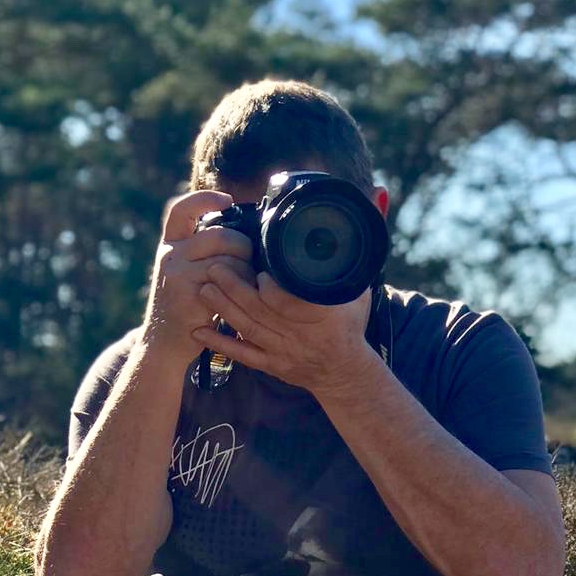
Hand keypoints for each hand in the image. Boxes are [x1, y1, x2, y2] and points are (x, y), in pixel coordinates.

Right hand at [141, 190, 256, 363]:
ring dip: (246, 272)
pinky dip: (242, 288)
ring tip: (246, 286)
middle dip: (243, 247)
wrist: (164, 344)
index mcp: (169, 245)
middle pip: (220, 235)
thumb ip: (202, 251)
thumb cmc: (184, 308)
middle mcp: (169, 256)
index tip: (227, 200)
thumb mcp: (184, 273)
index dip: (204, 199)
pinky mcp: (189, 293)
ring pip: (228, 258)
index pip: (181, 209)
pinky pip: (228, 280)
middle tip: (250, 263)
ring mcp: (177, 274)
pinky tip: (242, 298)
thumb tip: (242, 229)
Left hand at [192, 265, 377, 394]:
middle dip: (234, 290)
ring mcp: (281, 351)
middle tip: (214, 268)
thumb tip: (374, 204)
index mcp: (318, 316)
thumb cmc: (349, 325)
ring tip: (204, 289)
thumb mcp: (358, 290)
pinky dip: (220, 344)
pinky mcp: (270, 364)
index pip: (291, 303)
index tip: (259, 273)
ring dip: (223, 309)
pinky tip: (201, 330)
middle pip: (260, 311)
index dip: (271, 289)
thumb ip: (357, 253)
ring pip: (247, 329)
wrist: (345, 372)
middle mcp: (296, 334)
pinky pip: (241, 354)